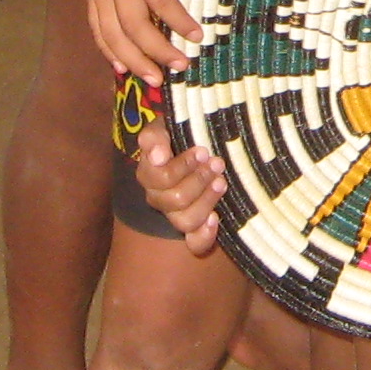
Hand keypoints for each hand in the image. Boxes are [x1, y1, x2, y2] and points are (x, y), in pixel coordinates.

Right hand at [127, 116, 230, 252]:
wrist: (198, 144)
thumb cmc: (179, 134)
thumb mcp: (164, 126)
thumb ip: (155, 136)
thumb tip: (158, 156)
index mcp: (149, 174)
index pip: (161, 179)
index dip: (183, 167)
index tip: (203, 151)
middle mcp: (159, 198)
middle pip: (175, 200)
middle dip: (200, 180)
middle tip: (217, 163)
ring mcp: (175, 214)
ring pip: (185, 221)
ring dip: (206, 201)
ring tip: (222, 182)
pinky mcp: (194, 227)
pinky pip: (194, 243)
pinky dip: (205, 236)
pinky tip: (216, 219)